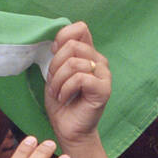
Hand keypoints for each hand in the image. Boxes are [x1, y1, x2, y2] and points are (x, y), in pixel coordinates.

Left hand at [44, 22, 109, 148]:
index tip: (53, 55)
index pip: (80, 28)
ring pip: (74, 63)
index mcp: (88, 53)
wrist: (69, 129)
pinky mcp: (103, 89)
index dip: (62, 37)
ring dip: (58, 80)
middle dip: (55, 65)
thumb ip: (59, 55)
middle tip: (53, 82)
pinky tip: (64, 98)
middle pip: (73, 45)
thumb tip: (56, 42)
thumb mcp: (55, 73)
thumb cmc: (62, 102)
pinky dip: (65, 89)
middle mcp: (99, 60)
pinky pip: (80, 78)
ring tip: (57, 93)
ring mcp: (104, 74)